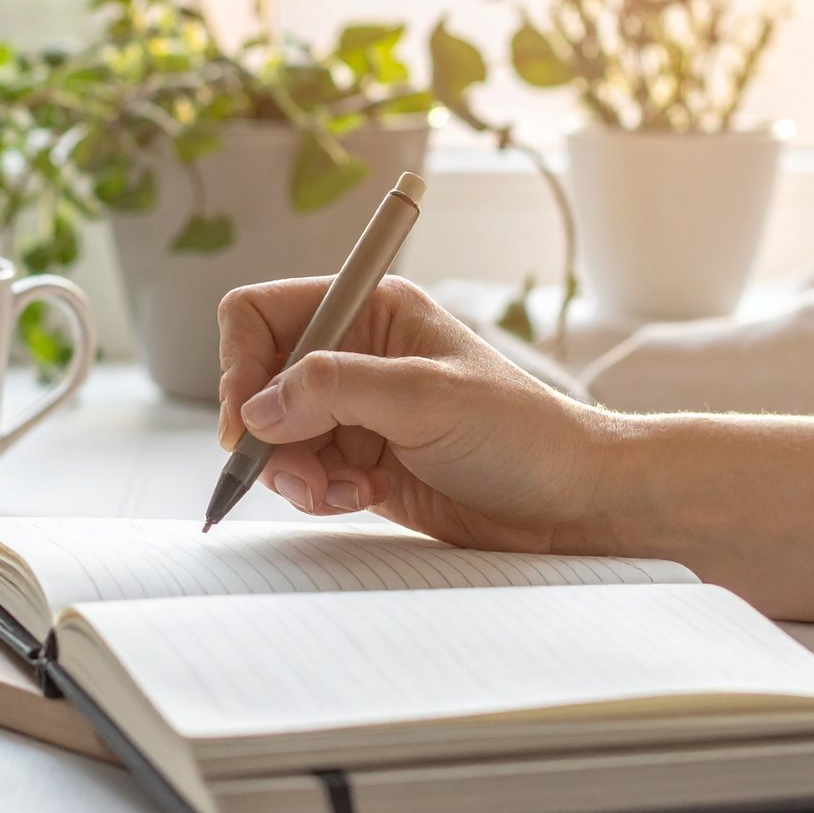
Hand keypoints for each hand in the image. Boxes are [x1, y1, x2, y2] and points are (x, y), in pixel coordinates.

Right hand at [216, 276, 616, 552]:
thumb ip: (335, 390)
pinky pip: (305, 475)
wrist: (572, 502)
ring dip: (296, 472)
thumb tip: (257, 409)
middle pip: (260, 383)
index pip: (263, 314)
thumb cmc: (522, 433)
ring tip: (344, 491)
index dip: (241, 364)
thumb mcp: (426, 398)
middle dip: (269, 433)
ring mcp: (359, 412)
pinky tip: (362, 497)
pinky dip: (318, 493)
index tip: (248, 421)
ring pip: (276, 437)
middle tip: (298, 473)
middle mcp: (358, 354)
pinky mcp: (363, 462)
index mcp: (372, 310)